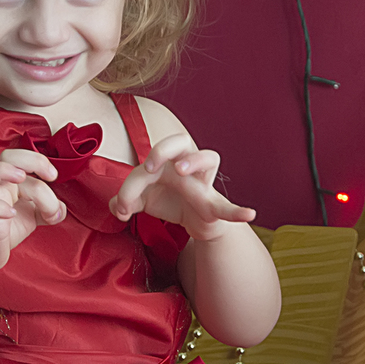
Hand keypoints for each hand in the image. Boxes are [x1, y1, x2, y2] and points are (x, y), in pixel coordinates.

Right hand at [0, 149, 65, 274]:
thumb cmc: (6, 228)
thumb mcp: (33, 215)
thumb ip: (49, 209)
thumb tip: (61, 208)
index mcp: (8, 181)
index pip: (20, 157)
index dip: (39, 160)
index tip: (53, 176)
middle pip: (5, 156)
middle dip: (31, 160)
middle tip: (49, 177)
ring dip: (3, 171)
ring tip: (22, 179)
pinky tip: (12, 215)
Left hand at [109, 134, 254, 239]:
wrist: (195, 223)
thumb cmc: (170, 201)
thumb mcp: (142, 201)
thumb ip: (124, 201)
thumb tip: (115, 207)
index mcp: (166, 161)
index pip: (146, 165)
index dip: (131, 186)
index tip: (123, 207)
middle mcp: (186, 164)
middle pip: (180, 140)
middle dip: (164, 148)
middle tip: (151, 166)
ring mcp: (203, 182)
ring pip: (208, 158)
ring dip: (195, 161)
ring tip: (182, 171)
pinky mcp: (214, 203)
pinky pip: (228, 205)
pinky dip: (238, 211)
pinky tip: (249, 214)